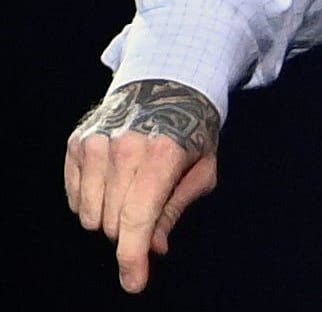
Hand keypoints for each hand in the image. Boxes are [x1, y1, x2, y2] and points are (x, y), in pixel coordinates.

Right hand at [65, 79, 221, 292]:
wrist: (168, 83)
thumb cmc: (192, 131)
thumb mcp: (202, 168)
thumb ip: (176, 209)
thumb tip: (154, 247)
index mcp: (162, 154)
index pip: (138, 219)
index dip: (133, 257)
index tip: (134, 282)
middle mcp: (125, 147)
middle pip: (112, 223)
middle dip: (129, 231)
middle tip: (148, 210)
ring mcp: (96, 144)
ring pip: (89, 215)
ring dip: (109, 217)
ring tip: (132, 191)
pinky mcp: (77, 143)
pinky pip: (74, 198)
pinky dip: (91, 202)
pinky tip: (113, 182)